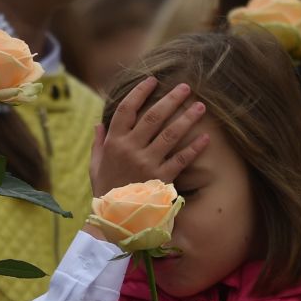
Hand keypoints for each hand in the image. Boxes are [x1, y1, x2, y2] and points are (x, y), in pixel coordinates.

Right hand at [90, 76, 209, 197]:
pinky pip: (181, 160)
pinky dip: (194, 149)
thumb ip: (98, 143)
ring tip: (200, 106)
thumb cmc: (105, 192)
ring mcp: (146, 163)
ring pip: (170, 134)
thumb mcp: (95, 166)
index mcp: (114, 143)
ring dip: (187, 118)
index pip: (126, 109)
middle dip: (171, 99)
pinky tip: (206, 138)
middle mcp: (130, 149)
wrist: (115, 220)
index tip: (153, 80)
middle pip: (153, 116)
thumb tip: (98, 124)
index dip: (139, 92)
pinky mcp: (161, 179)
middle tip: (185, 87)